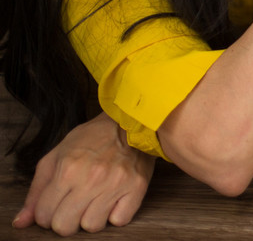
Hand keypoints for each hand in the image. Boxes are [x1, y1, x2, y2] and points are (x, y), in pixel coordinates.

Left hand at [13, 113, 154, 235]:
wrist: (131, 121)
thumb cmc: (93, 138)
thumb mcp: (57, 156)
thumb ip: (37, 190)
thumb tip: (21, 221)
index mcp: (67, 169)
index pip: (44, 216)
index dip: (46, 214)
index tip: (55, 205)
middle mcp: (91, 178)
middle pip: (65, 226)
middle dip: (65, 219)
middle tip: (73, 205)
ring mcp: (115, 184)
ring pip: (92, 226)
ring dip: (91, 217)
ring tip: (95, 199)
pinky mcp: (136, 187)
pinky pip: (119, 220)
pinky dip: (115, 214)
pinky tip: (113, 199)